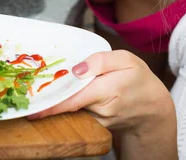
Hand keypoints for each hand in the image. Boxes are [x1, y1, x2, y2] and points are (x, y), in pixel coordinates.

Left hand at [29, 50, 174, 131]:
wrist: (152, 109)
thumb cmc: (139, 80)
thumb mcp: (127, 60)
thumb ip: (101, 60)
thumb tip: (77, 69)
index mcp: (108, 91)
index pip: (74, 99)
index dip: (53, 103)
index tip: (34, 107)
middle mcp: (101, 110)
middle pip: (69, 102)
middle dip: (52, 95)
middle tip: (32, 88)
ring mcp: (98, 121)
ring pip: (72, 109)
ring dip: (59, 100)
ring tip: (48, 88)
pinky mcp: (96, 126)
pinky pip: (78, 113)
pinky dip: (68, 105)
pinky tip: (63, 95)